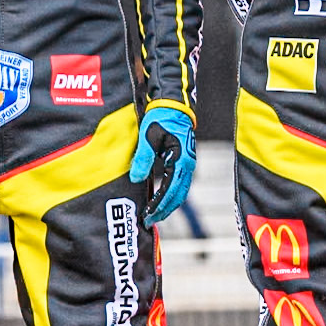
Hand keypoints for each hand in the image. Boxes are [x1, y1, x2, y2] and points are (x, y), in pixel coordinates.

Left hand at [128, 104, 195, 226]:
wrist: (174, 104)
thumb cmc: (161, 118)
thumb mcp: (148, 137)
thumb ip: (143, 158)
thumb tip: (135, 179)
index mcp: (180, 160)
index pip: (169, 191)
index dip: (159, 206)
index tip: (147, 217)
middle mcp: (188, 165)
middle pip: (178, 196)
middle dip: (164, 210)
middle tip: (149, 221)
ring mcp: (189, 164)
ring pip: (181, 192)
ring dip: (169, 205)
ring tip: (155, 214)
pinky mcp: (185, 161)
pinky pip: (181, 184)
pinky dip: (172, 196)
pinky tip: (162, 199)